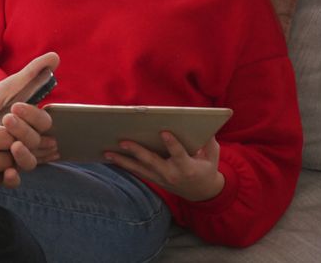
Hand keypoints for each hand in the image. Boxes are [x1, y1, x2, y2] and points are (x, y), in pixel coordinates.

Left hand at [0, 53, 58, 175]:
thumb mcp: (5, 90)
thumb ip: (31, 73)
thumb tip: (55, 56)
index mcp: (29, 122)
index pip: (44, 122)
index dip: (34, 115)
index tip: (16, 106)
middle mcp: (25, 141)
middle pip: (39, 140)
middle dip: (26, 130)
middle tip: (8, 119)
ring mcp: (15, 158)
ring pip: (30, 161)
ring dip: (25, 153)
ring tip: (12, 144)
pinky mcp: (1, 173)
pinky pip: (14, 180)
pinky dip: (14, 177)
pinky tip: (8, 172)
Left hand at [105, 133, 224, 201]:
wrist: (202, 193)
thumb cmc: (207, 168)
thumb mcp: (213, 155)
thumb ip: (209, 142)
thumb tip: (205, 127)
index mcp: (188, 167)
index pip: (178, 154)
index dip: (171, 144)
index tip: (163, 132)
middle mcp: (171, 174)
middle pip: (152, 162)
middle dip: (137, 151)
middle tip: (123, 142)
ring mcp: (161, 179)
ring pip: (139, 169)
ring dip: (122, 161)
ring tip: (106, 153)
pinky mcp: (155, 179)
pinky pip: (137, 172)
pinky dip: (124, 165)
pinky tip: (110, 159)